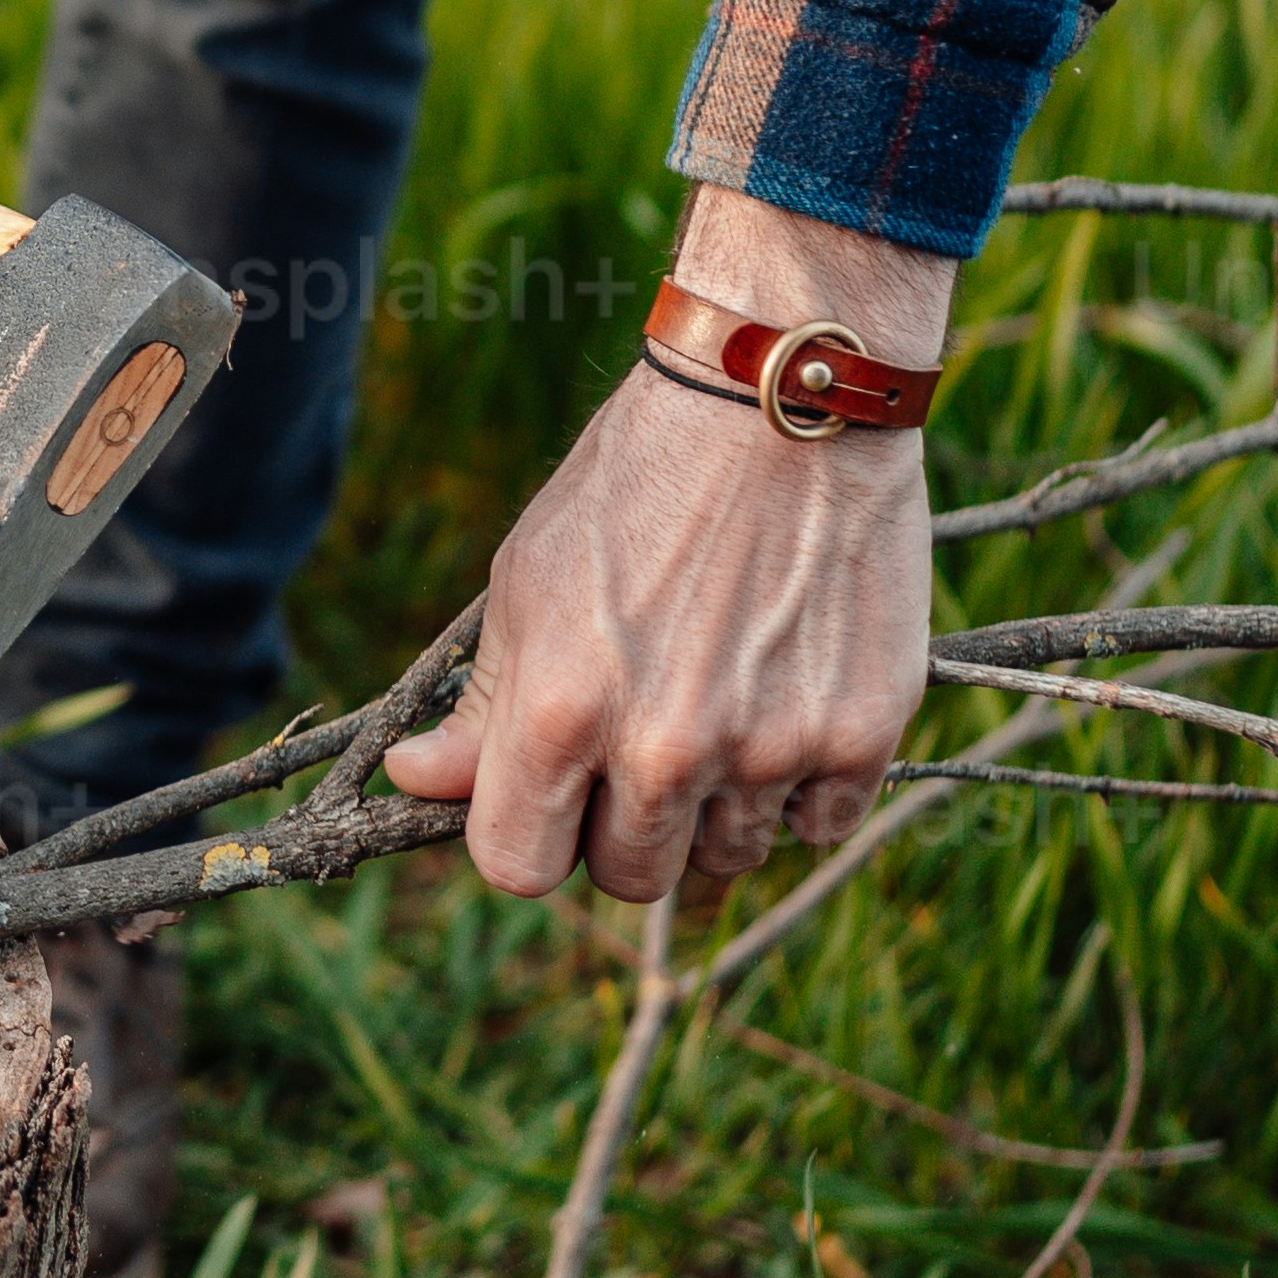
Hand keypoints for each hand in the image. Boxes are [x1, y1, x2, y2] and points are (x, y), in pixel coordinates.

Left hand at [385, 195, 947, 908]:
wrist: (785, 399)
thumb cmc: (638, 481)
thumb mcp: (529, 578)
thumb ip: (483, 703)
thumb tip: (414, 783)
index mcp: (563, 712)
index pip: (518, 865)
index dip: (529, 834)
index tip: (551, 797)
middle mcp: (666, 748)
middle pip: (628, 878)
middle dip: (623, 827)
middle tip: (643, 742)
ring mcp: (771, 750)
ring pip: (726, 860)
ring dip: (716, 809)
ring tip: (721, 703)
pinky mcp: (862, 735)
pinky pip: (818, 829)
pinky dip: (802, 790)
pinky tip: (788, 702)